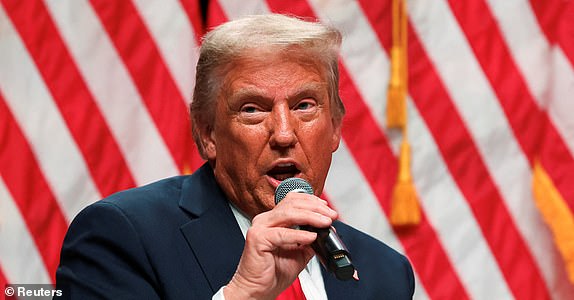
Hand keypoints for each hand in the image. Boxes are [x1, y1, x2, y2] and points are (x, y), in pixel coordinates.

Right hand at [223, 193, 337, 299]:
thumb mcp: (299, 253)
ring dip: (310, 217)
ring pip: (288, 214)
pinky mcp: (258, 239)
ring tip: (324, 222)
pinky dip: (299, 235)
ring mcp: (259, 228)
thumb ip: (309, 240)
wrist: (258, 290)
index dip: (311, 201)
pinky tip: (311, 237)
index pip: (292, 201)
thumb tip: (325, 231)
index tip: (327, 209)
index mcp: (272, 220)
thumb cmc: (273, 273)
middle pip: (291, 204)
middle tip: (330, 216)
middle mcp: (264, 220)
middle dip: (315, 208)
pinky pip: (282, 233)